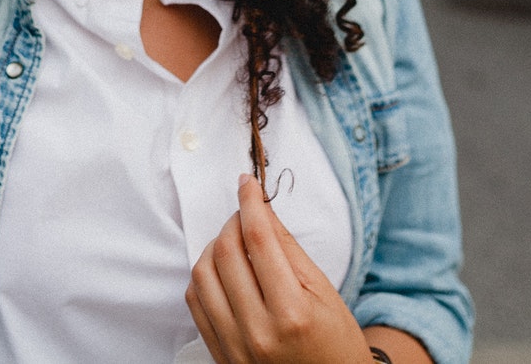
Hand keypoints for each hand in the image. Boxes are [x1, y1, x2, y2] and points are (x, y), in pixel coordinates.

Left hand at [185, 173, 374, 363]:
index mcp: (292, 314)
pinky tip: (224, 272)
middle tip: (246, 215)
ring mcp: (233, 346)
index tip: (247, 183)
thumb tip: (261, 209)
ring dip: (214, 248)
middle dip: (233, 223)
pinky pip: (195, 302)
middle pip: (225, 254)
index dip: (251, 204)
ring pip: (202, 275)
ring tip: (235, 244)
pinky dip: (204, 277)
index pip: (259, 241)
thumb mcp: (324, 291)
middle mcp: (257, 332)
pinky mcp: (219, 354)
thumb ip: (289, 249)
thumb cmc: (335, 343)